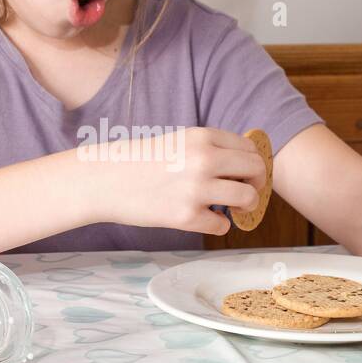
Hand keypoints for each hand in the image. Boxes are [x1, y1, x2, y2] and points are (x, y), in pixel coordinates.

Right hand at [82, 126, 265, 235]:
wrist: (104, 180)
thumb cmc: (140, 162)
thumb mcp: (178, 141)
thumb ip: (209, 148)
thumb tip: (246, 163)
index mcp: (202, 137)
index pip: (250, 148)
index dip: (253, 163)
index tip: (246, 174)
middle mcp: (204, 159)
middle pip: (256, 171)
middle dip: (256, 184)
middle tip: (245, 191)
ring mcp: (196, 189)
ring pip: (247, 199)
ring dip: (245, 206)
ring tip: (231, 208)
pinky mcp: (186, 217)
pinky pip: (222, 225)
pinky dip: (217, 224)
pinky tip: (204, 218)